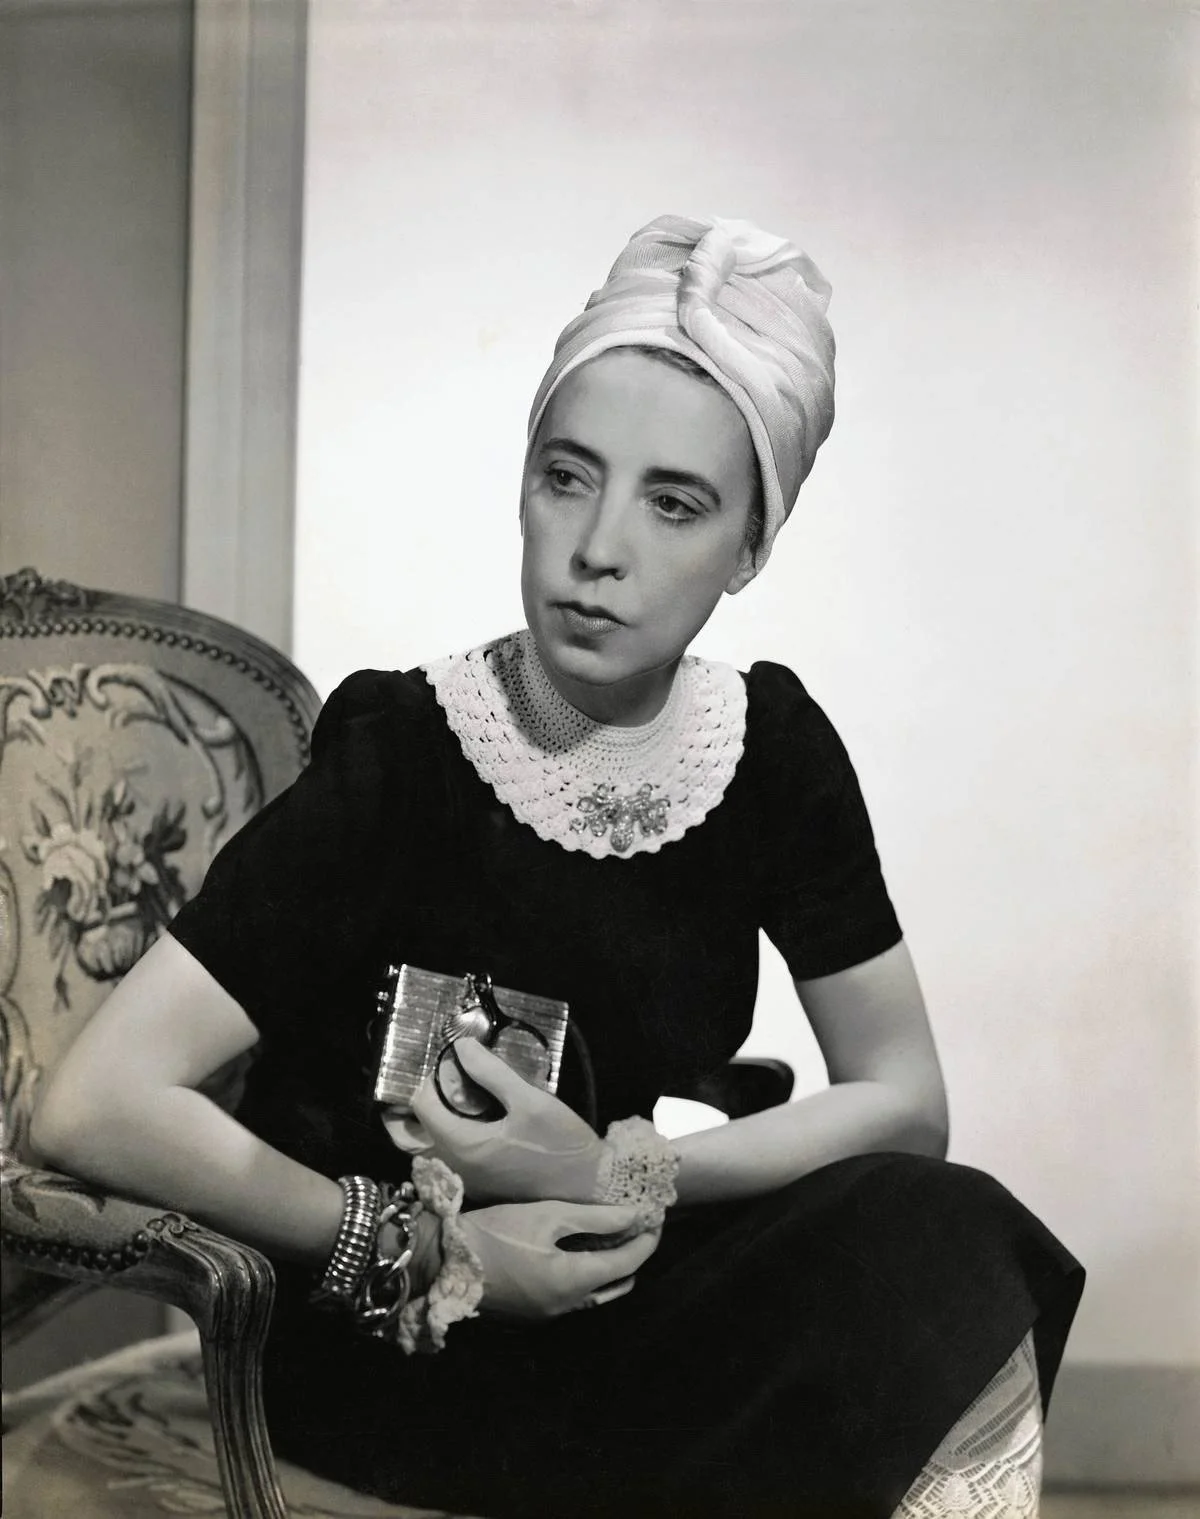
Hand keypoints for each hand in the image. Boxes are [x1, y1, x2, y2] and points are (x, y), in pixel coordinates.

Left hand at [410, 1038, 606, 1204]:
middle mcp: (454, 1166)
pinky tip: (464, 1120)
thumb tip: (461, 1047)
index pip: (420, 1106)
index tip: (447, 1063)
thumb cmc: (560, 1143)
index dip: (427, 1079)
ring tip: (447, 1096)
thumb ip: (492, 1073)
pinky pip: (442, 1160)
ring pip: (423, 1150)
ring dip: (424, 1123)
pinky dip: (440, 1139)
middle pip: (408, 1136)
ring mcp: (463, 1180)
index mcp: (462, 1144)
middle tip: (433, 1080)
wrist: (587, 1186)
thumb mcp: (531, 1101)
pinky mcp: (476, 1185)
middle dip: (411, 1106)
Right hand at [459, 1199, 660, 1318]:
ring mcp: (549, 1314)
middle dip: (633, 1256)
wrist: (446, 1261)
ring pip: (597, 1295)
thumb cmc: (499, 1232)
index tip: (656, 1217)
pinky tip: (579, 1254)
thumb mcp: (549, 1216)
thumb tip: (634, 1216)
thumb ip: (595, 1219)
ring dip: (610, 1269)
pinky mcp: (532, 1313)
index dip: (647, 1239)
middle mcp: (569, 1307)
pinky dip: (587, 1278)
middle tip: (635, 1227)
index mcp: (576, 1282)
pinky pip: (574, 1298)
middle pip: (618, 1285)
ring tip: (611, 1238)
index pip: (629, 1262)